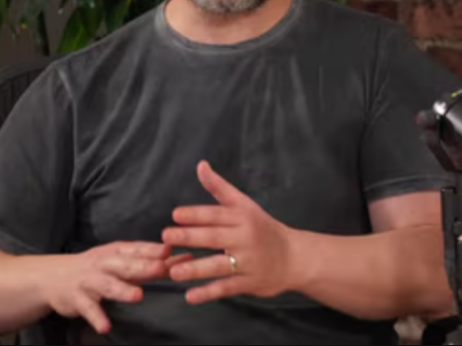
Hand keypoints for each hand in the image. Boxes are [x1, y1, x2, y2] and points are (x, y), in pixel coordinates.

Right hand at [41, 241, 189, 333]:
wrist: (55, 277)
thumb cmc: (98, 268)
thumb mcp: (122, 260)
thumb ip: (152, 262)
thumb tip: (186, 260)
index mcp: (118, 251)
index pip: (138, 249)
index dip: (154, 250)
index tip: (172, 249)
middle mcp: (104, 263)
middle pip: (125, 264)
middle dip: (143, 266)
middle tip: (161, 268)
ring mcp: (90, 280)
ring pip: (107, 284)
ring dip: (122, 290)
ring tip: (137, 296)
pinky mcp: (78, 298)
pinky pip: (88, 309)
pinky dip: (97, 317)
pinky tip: (105, 327)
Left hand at [162, 160, 301, 304]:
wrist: (295, 258)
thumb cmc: (263, 228)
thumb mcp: (244, 205)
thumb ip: (219, 187)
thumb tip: (200, 165)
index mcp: (243, 218)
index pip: (217, 214)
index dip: (196, 214)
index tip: (176, 215)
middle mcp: (245, 239)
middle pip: (215, 238)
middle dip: (190, 237)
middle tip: (167, 236)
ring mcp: (248, 263)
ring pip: (219, 265)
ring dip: (196, 269)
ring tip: (174, 272)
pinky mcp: (249, 283)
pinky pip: (227, 288)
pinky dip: (209, 293)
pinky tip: (190, 296)